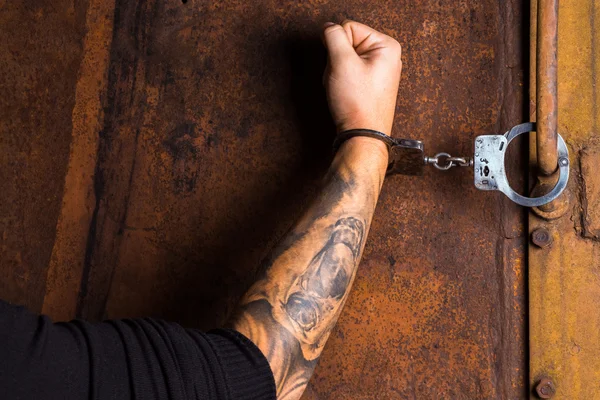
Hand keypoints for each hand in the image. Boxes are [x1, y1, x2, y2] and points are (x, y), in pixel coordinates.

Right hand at [322, 20, 401, 136]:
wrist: (362, 135)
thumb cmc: (359, 104)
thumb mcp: (342, 63)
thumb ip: (333, 37)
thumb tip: (329, 28)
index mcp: (386, 46)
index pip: (348, 27)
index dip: (336, 45)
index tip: (341, 65)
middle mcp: (385, 56)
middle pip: (346, 42)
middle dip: (336, 60)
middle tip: (342, 78)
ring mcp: (377, 71)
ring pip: (344, 58)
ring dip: (336, 72)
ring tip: (344, 87)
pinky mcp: (369, 83)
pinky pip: (347, 72)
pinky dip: (339, 81)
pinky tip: (344, 92)